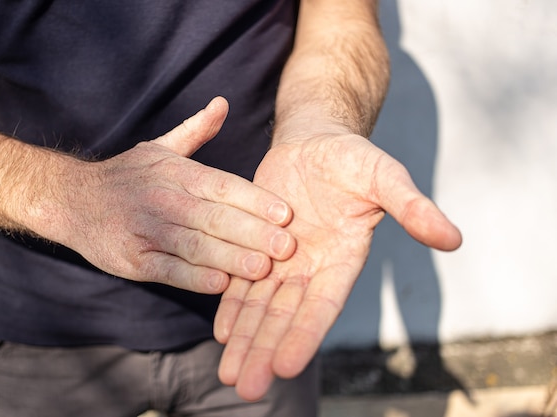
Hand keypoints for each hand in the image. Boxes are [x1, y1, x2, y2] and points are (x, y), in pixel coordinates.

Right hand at [50, 97, 295, 293]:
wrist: (72, 199)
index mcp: (176, 172)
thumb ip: (196, 130)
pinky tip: (220, 284)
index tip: (287, 215)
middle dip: (253, 233)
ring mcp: (147, 230)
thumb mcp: (160, 147)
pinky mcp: (132, 259)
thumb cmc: (129, 176)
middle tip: (288, 247)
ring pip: (194, 245)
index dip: (255, 200)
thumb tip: (223, 103)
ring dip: (230, 258)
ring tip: (262, 270)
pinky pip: (168, 270)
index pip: (222, 185)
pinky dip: (194, 277)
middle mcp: (164, 199)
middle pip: (214, 217)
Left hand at [214, 133, 461, 399]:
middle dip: (265, 350)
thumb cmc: (353, 158)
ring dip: (245, 339)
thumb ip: (413, 207)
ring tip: (229, 374)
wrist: (314, 142)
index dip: (304, 334)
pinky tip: (221, 332)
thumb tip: (454, 239)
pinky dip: (231, 305)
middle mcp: (311, 267)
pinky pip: (241, 280)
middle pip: (285, 315)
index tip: (285, 366)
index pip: (322, 304)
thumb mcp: (385, 176)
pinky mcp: (255, 245)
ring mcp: (282, 260)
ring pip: (260, 306)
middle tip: (246, 387)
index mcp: (343, 258)